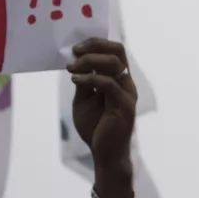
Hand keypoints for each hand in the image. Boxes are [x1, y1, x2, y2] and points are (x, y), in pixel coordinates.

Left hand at [68, 38, 136, 175]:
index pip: (114, 51)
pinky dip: (90, 79)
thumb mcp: (83, 99)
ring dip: (89, 61)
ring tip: (71, 69)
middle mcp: (126, 84)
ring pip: (113, 64)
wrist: (104, 153)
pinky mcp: (123, 106)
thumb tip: (75, 62)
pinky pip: (108, 84)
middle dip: (95, 46)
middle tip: (75, 51)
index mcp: (118, 80)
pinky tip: (75, 80)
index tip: (75, 48)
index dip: (96, 43)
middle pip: (118, 51)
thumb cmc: (95, 128)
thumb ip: (84, 81)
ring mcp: (127, 94)